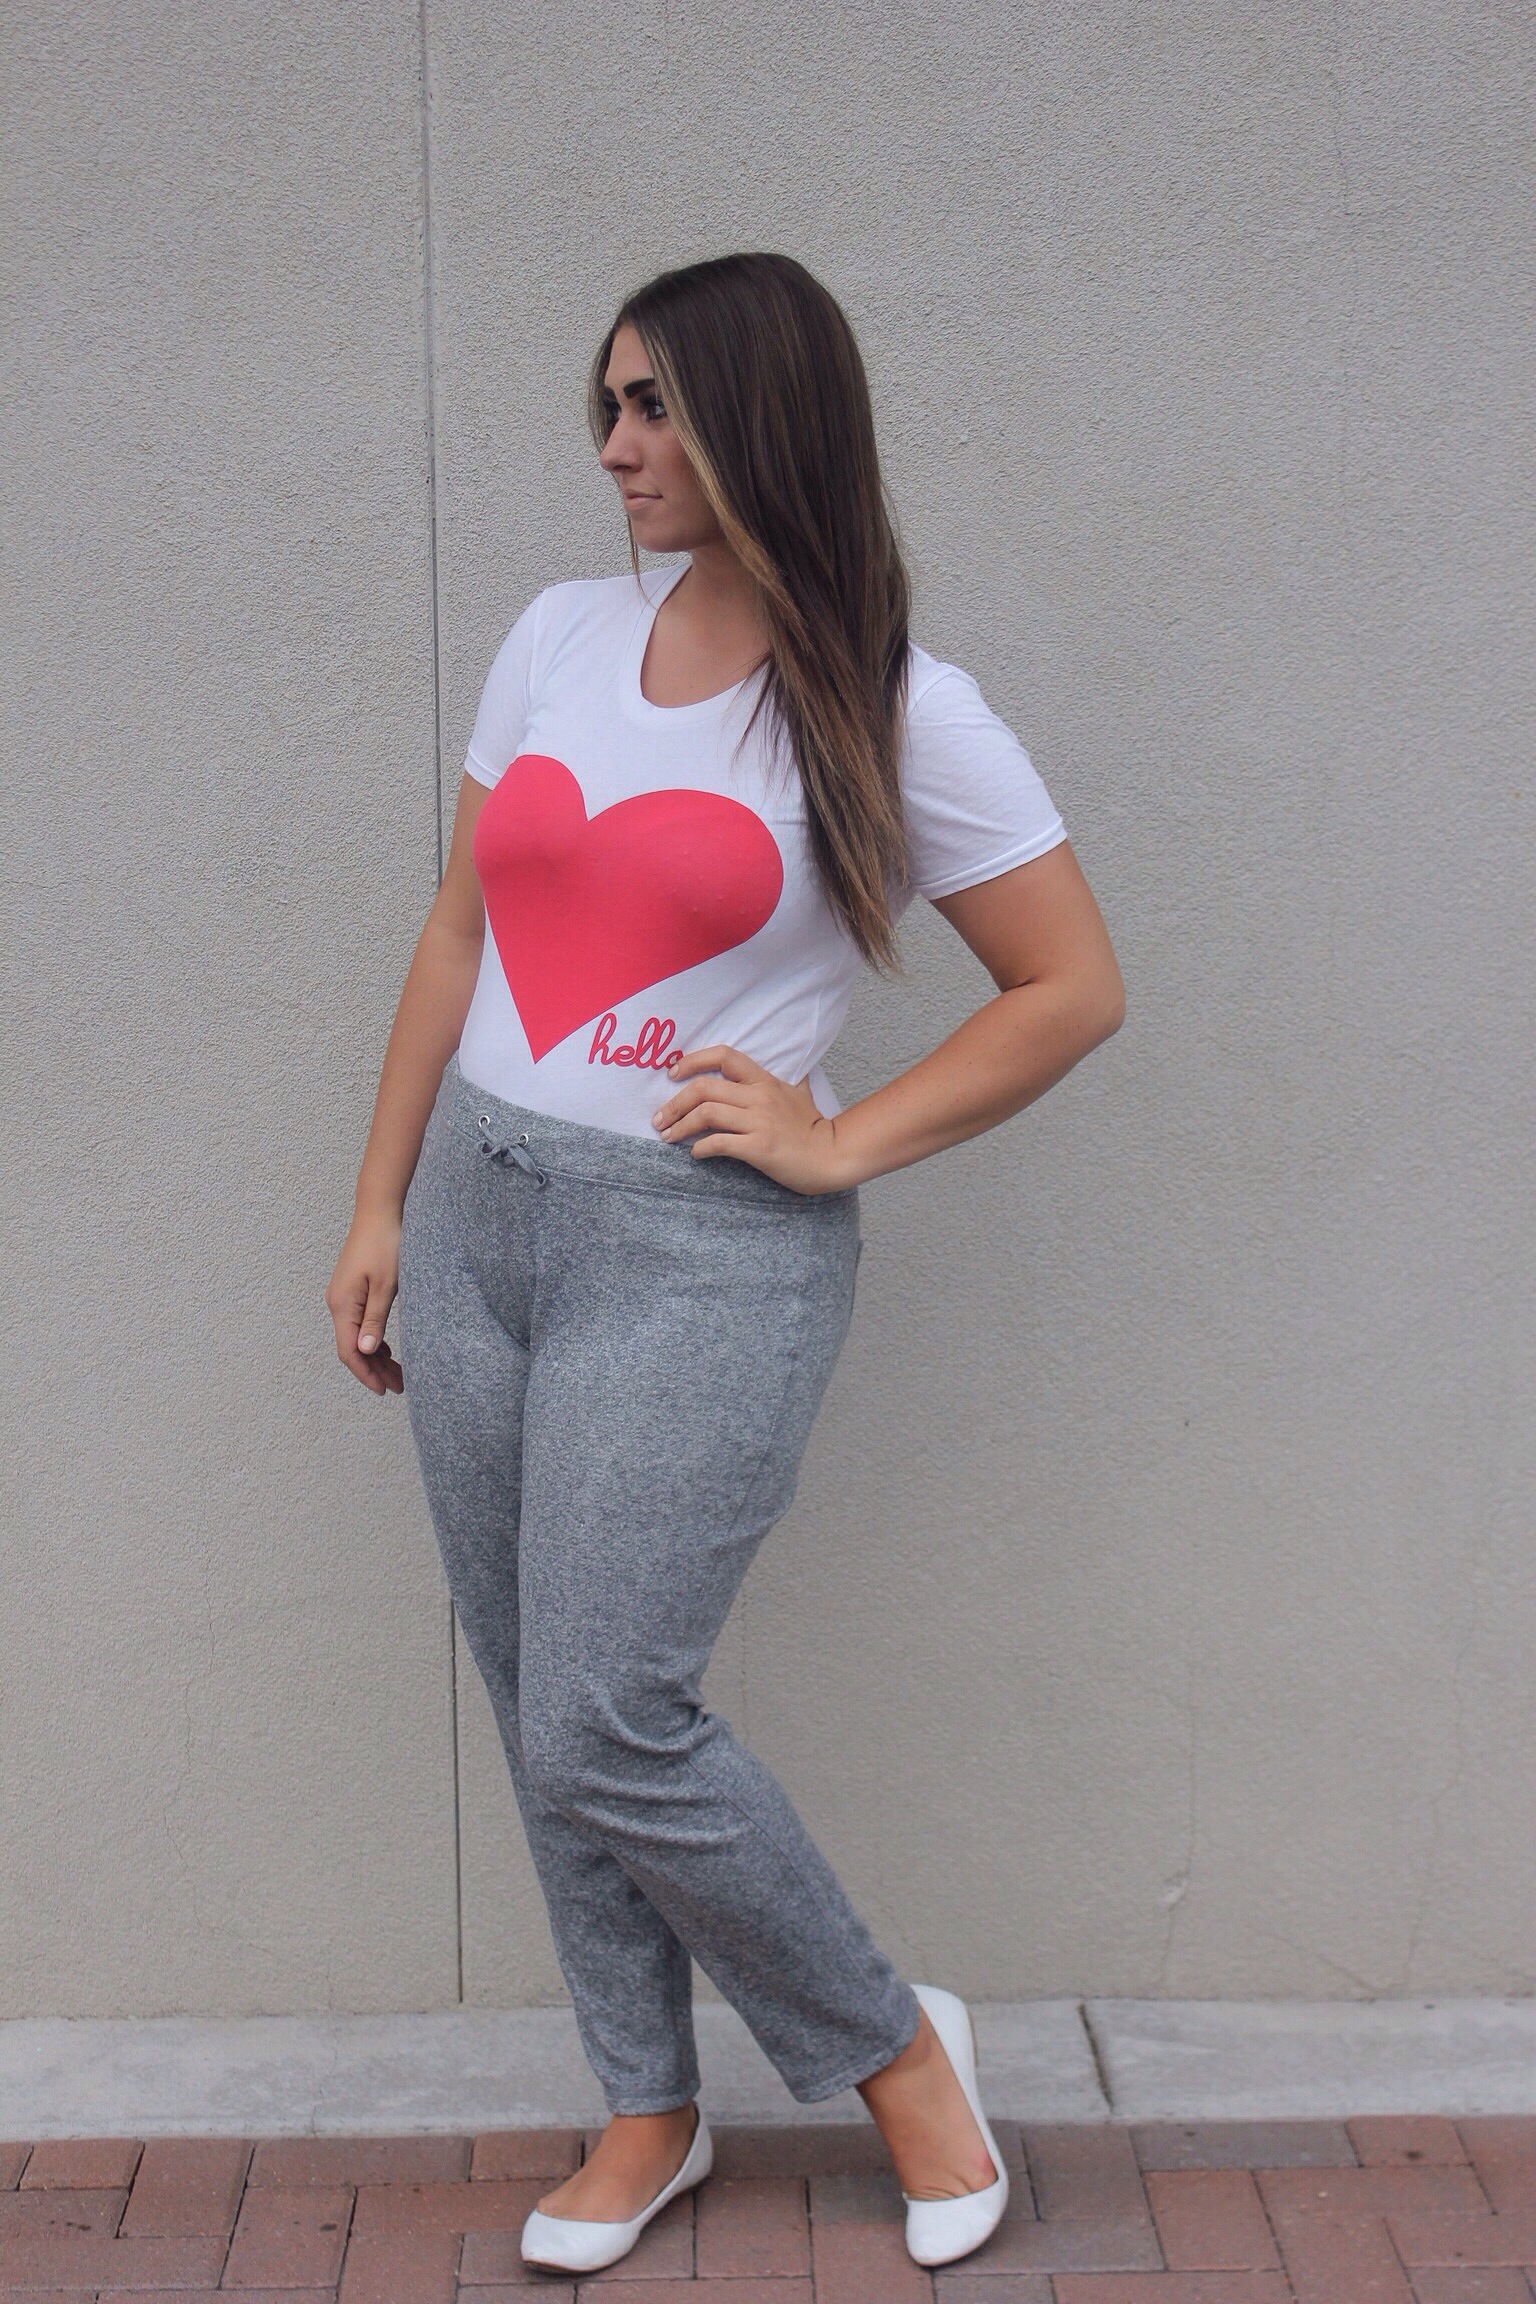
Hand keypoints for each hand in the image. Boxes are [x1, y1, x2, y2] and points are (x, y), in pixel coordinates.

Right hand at [325, 1213, 404, 1394]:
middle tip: (400, 1386)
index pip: (349, 1351)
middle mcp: (337, 1303)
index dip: (365, 1374)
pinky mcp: (351, 1288)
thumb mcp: (385, 1286)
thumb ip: (374, 1320)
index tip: (384, 1390)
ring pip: (356, 1335)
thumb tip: (364, 1351)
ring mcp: (343, 1295)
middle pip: (352, 1347)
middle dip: (374, 1369)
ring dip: (375, 1355)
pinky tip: (388, 1348)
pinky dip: (372, 1338)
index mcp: (342, 1305)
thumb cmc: (385, 1244)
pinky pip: (358, 1322)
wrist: (379, 1211)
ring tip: (398, 1373)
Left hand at [650, 1043, 850, 1194]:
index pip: (724, 1056)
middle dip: (674, 1103)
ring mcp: (759, 1122)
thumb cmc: (813, 1128)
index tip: (673, 1074)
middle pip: (704, 1088)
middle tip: (659, 1118)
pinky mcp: (759, 1148)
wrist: (833, 1156)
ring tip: (668, 1137)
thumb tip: (795, 1068)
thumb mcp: (800, 1094)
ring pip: (706, 1114)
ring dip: (680, 1125)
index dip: (693, 1061)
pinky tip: (695, 1154)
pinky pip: (719, 1143)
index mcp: (764, 1080)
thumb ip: (789, 1080)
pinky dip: (700, 1148)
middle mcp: (759, 1097)